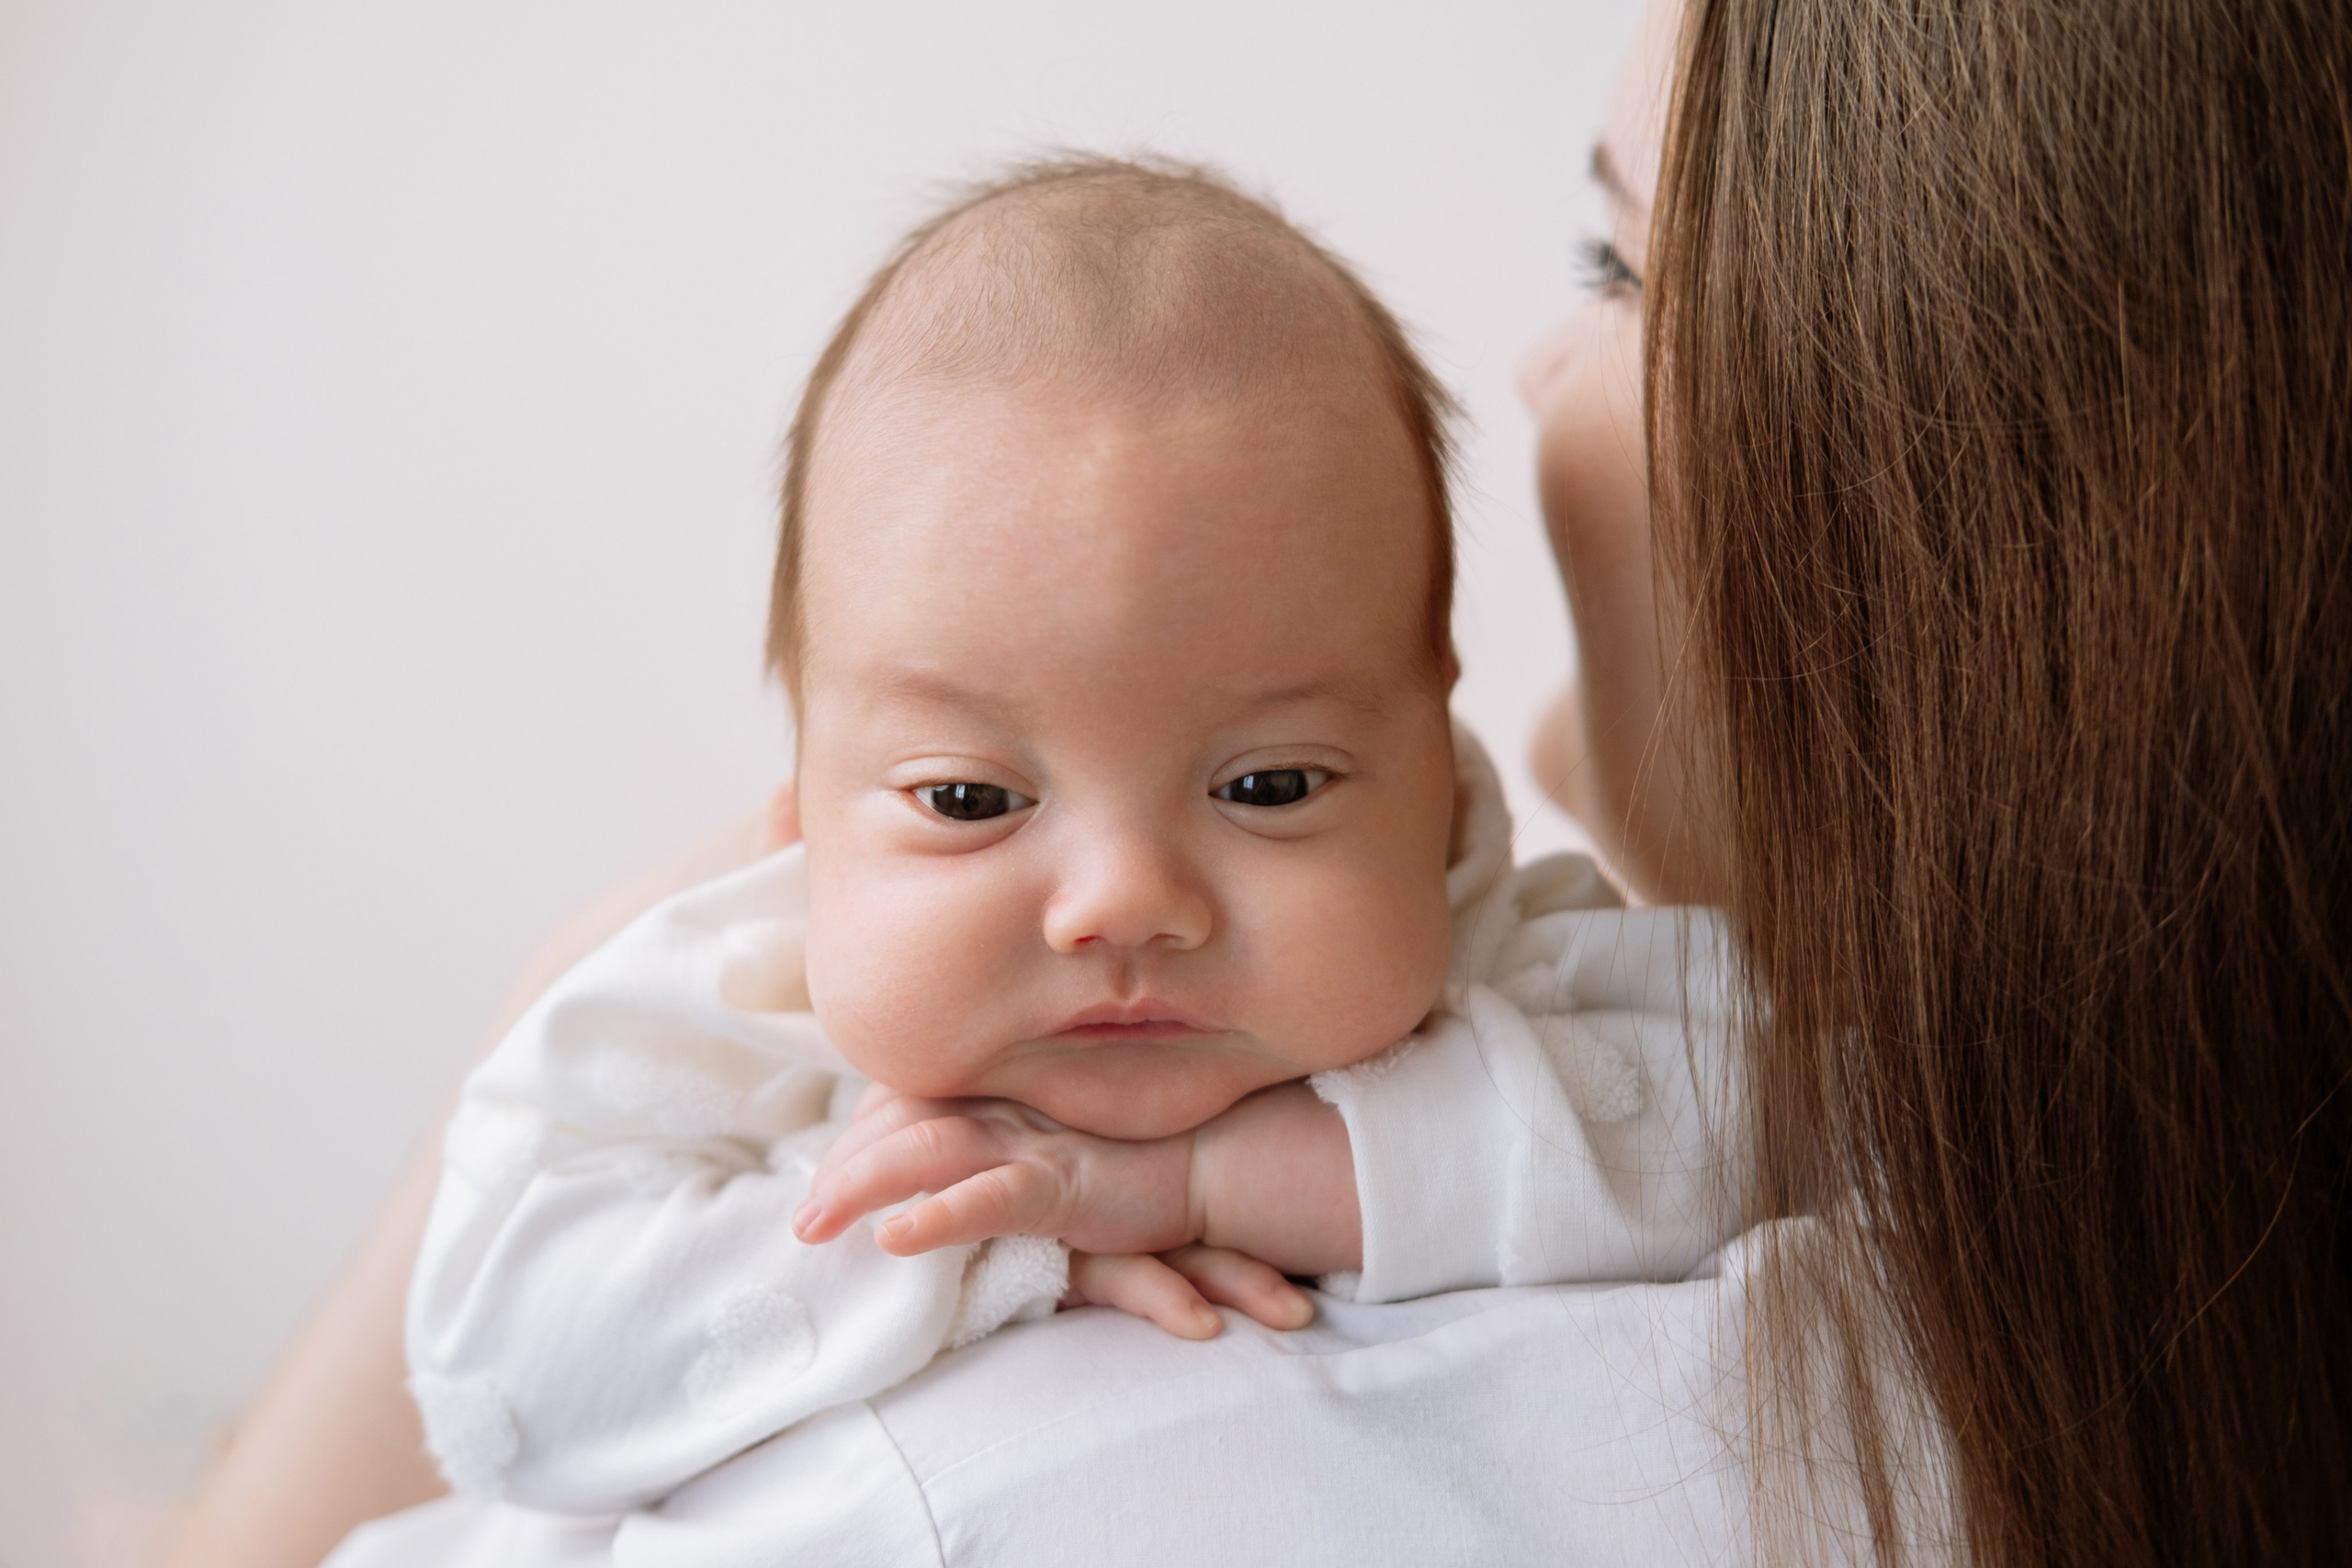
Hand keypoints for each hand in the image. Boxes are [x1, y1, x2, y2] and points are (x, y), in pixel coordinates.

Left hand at [791, 1086, 1311, 1337]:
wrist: (1206, 1162)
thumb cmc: (1119, 1162)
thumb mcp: (1036, 1149)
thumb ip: (982, 1149)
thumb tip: (917, 1176)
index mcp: (991, 1090)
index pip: (897, 1101)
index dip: (851, 1140)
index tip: (819, 1186)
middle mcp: (1002, 1102)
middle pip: (894, 1119)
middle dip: (836, 1168)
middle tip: (799, 1222)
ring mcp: (1028, 1139)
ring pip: (922, 1148)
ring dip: (858, 1185)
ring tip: (812, 1226)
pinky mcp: (1059, 1183)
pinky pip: (988, 1196)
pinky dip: (938, 1216)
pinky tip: (894, 1237)